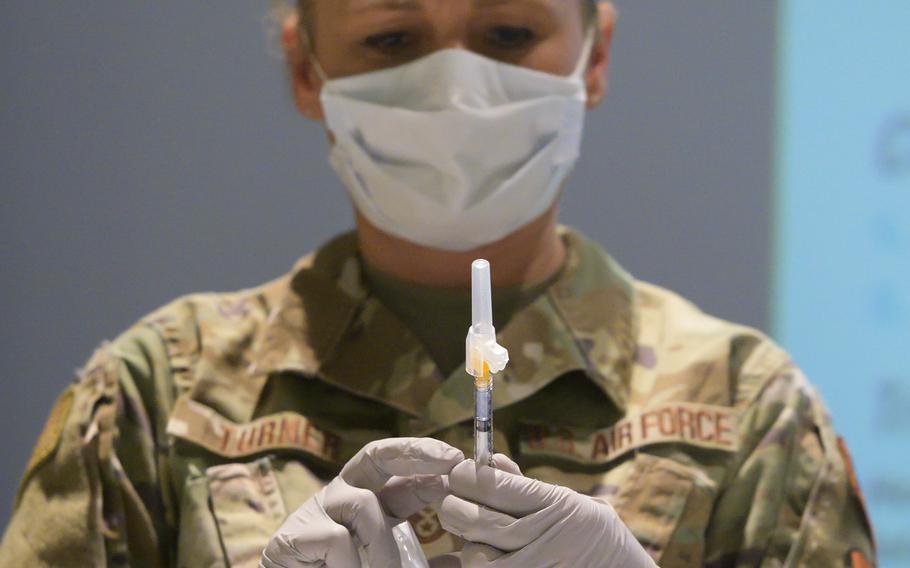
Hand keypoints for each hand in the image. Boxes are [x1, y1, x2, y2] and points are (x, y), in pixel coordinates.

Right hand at [261, 437, 463, 567]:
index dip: (427, 461)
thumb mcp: (387, 563)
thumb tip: (459, 551)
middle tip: (449, 463)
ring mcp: (314, 513)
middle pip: (376, 455)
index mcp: (365, 501)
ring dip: (384, 547)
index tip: (459, 464)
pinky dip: (352, 565)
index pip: (397, 469)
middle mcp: (340, 496)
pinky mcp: (290, 537)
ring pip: (364, 505)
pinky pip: (336, 539)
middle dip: (416, 452)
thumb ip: (419, 555)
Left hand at [437, 457, 655, 567]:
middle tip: (450, 498)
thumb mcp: (571, 501)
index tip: (459, 472)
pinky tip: (477, 552)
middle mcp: (547, 537)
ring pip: (477, 555)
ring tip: (469, 530)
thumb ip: (526, 485)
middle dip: (455, 505)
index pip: (495, 486)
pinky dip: (475, 562)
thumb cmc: (596, 535)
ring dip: (467, 540)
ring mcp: (537, 566)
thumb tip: (489, 460)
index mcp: (558, 505)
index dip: (467, 476)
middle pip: (479, 520)